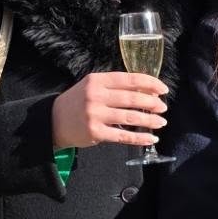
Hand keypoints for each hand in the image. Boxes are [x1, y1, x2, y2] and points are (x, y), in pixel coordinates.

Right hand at [51, 72, 167, 149]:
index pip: (129, 79)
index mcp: (97, 81)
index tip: (163, 89)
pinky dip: (140, 138)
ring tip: (161, 122)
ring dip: (150, 120)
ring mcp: (95, 115)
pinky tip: (151, 138)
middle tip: (164, 107)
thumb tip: (148, 91)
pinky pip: (123, 135)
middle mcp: (96, 96)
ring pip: (130, 117)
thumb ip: (115, 86)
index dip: (150, 83)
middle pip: (131, 98)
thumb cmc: (79, 102)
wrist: (53, 120)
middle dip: (152, 103)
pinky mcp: (95, 132)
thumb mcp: (93, 86)